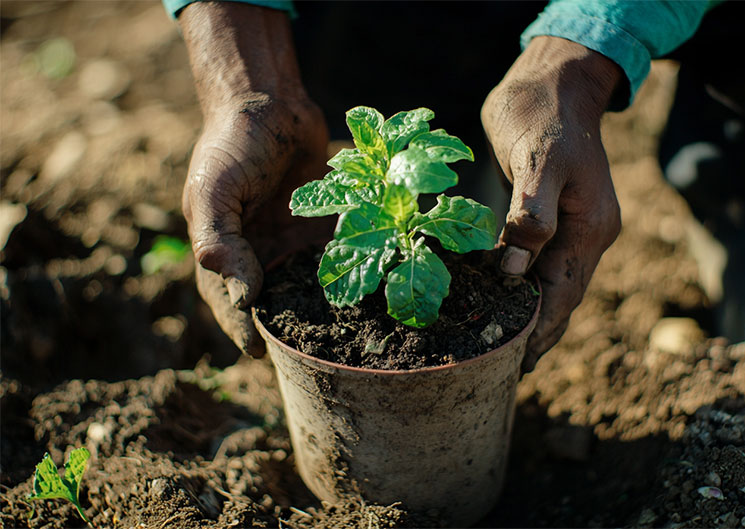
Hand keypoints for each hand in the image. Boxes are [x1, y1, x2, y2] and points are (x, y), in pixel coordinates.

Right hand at [179, 3, 329, 356]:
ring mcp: (291, 240)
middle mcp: (259, 252)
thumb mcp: (213, 191)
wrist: (272, 103)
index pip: (229, 302)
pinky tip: (371, 291)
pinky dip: (351, 274)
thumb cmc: (233, 145)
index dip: (241, 329)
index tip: (260, 354)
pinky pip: (337, 257)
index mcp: (225, 250)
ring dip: (323, 309)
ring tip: (345, 334)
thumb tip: (240, 296)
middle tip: (309, 356)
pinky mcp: (322, 225)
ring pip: (307, 286)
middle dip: (288, 328)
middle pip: (271, 302)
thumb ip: (220, 241)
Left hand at [482, 37, 622, 370]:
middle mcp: (586, 233)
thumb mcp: (539, 162)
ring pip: (549, 281)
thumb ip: (531, 215)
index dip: (542, 331)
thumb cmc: (543, 116)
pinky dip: (519, 282)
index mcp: (591, 227)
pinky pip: (536, 260)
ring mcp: (569, 225)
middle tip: (502, 367)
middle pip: (561, 296)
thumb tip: (514, 272)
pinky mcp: (549, 214)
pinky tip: (498, 295)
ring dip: (528, 312)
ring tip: (499, 342)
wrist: (552, 81)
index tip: (517, 363)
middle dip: (537, 333)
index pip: (565, 293)